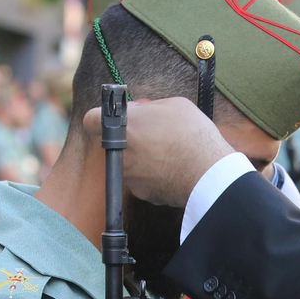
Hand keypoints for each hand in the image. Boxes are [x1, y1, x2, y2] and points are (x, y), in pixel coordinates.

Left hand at [79, 97, 233, 207]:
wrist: (208, 172)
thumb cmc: (192, 134)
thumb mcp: (172, 105)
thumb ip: (146, 108)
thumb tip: (137, 113)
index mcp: (122, 128)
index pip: (91, 120)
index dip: (101, 117)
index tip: (113, 118)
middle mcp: (120, 155)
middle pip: (114, 143)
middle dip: (128, 138)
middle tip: (152, 133)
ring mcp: (130, 177)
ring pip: (129, 163)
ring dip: (142, 157)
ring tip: (169, 152)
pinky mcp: (143, 193)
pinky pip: (144, 180)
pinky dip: (154, 175)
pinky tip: (173, 168)